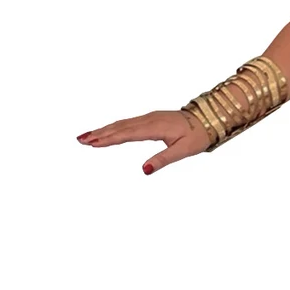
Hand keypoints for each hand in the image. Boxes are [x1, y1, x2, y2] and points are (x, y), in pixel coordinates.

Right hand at [76, 109, 210, 173]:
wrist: (208, 118)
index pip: (127, 134)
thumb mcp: (183, 151)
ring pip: (122, 124)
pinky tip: (106, 131)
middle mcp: (149, 120)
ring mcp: (149, 117)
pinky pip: (128, 122)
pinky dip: (114, 127)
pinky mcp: (150, 118)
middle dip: (99, 133)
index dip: (108, 139)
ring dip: (104, 129)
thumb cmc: (198, 135)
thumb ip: (163, 160)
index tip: (92, 143)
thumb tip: (144, 171)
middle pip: (119, 127)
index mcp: (155, 127)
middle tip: (81, 140)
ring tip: (87, 136)